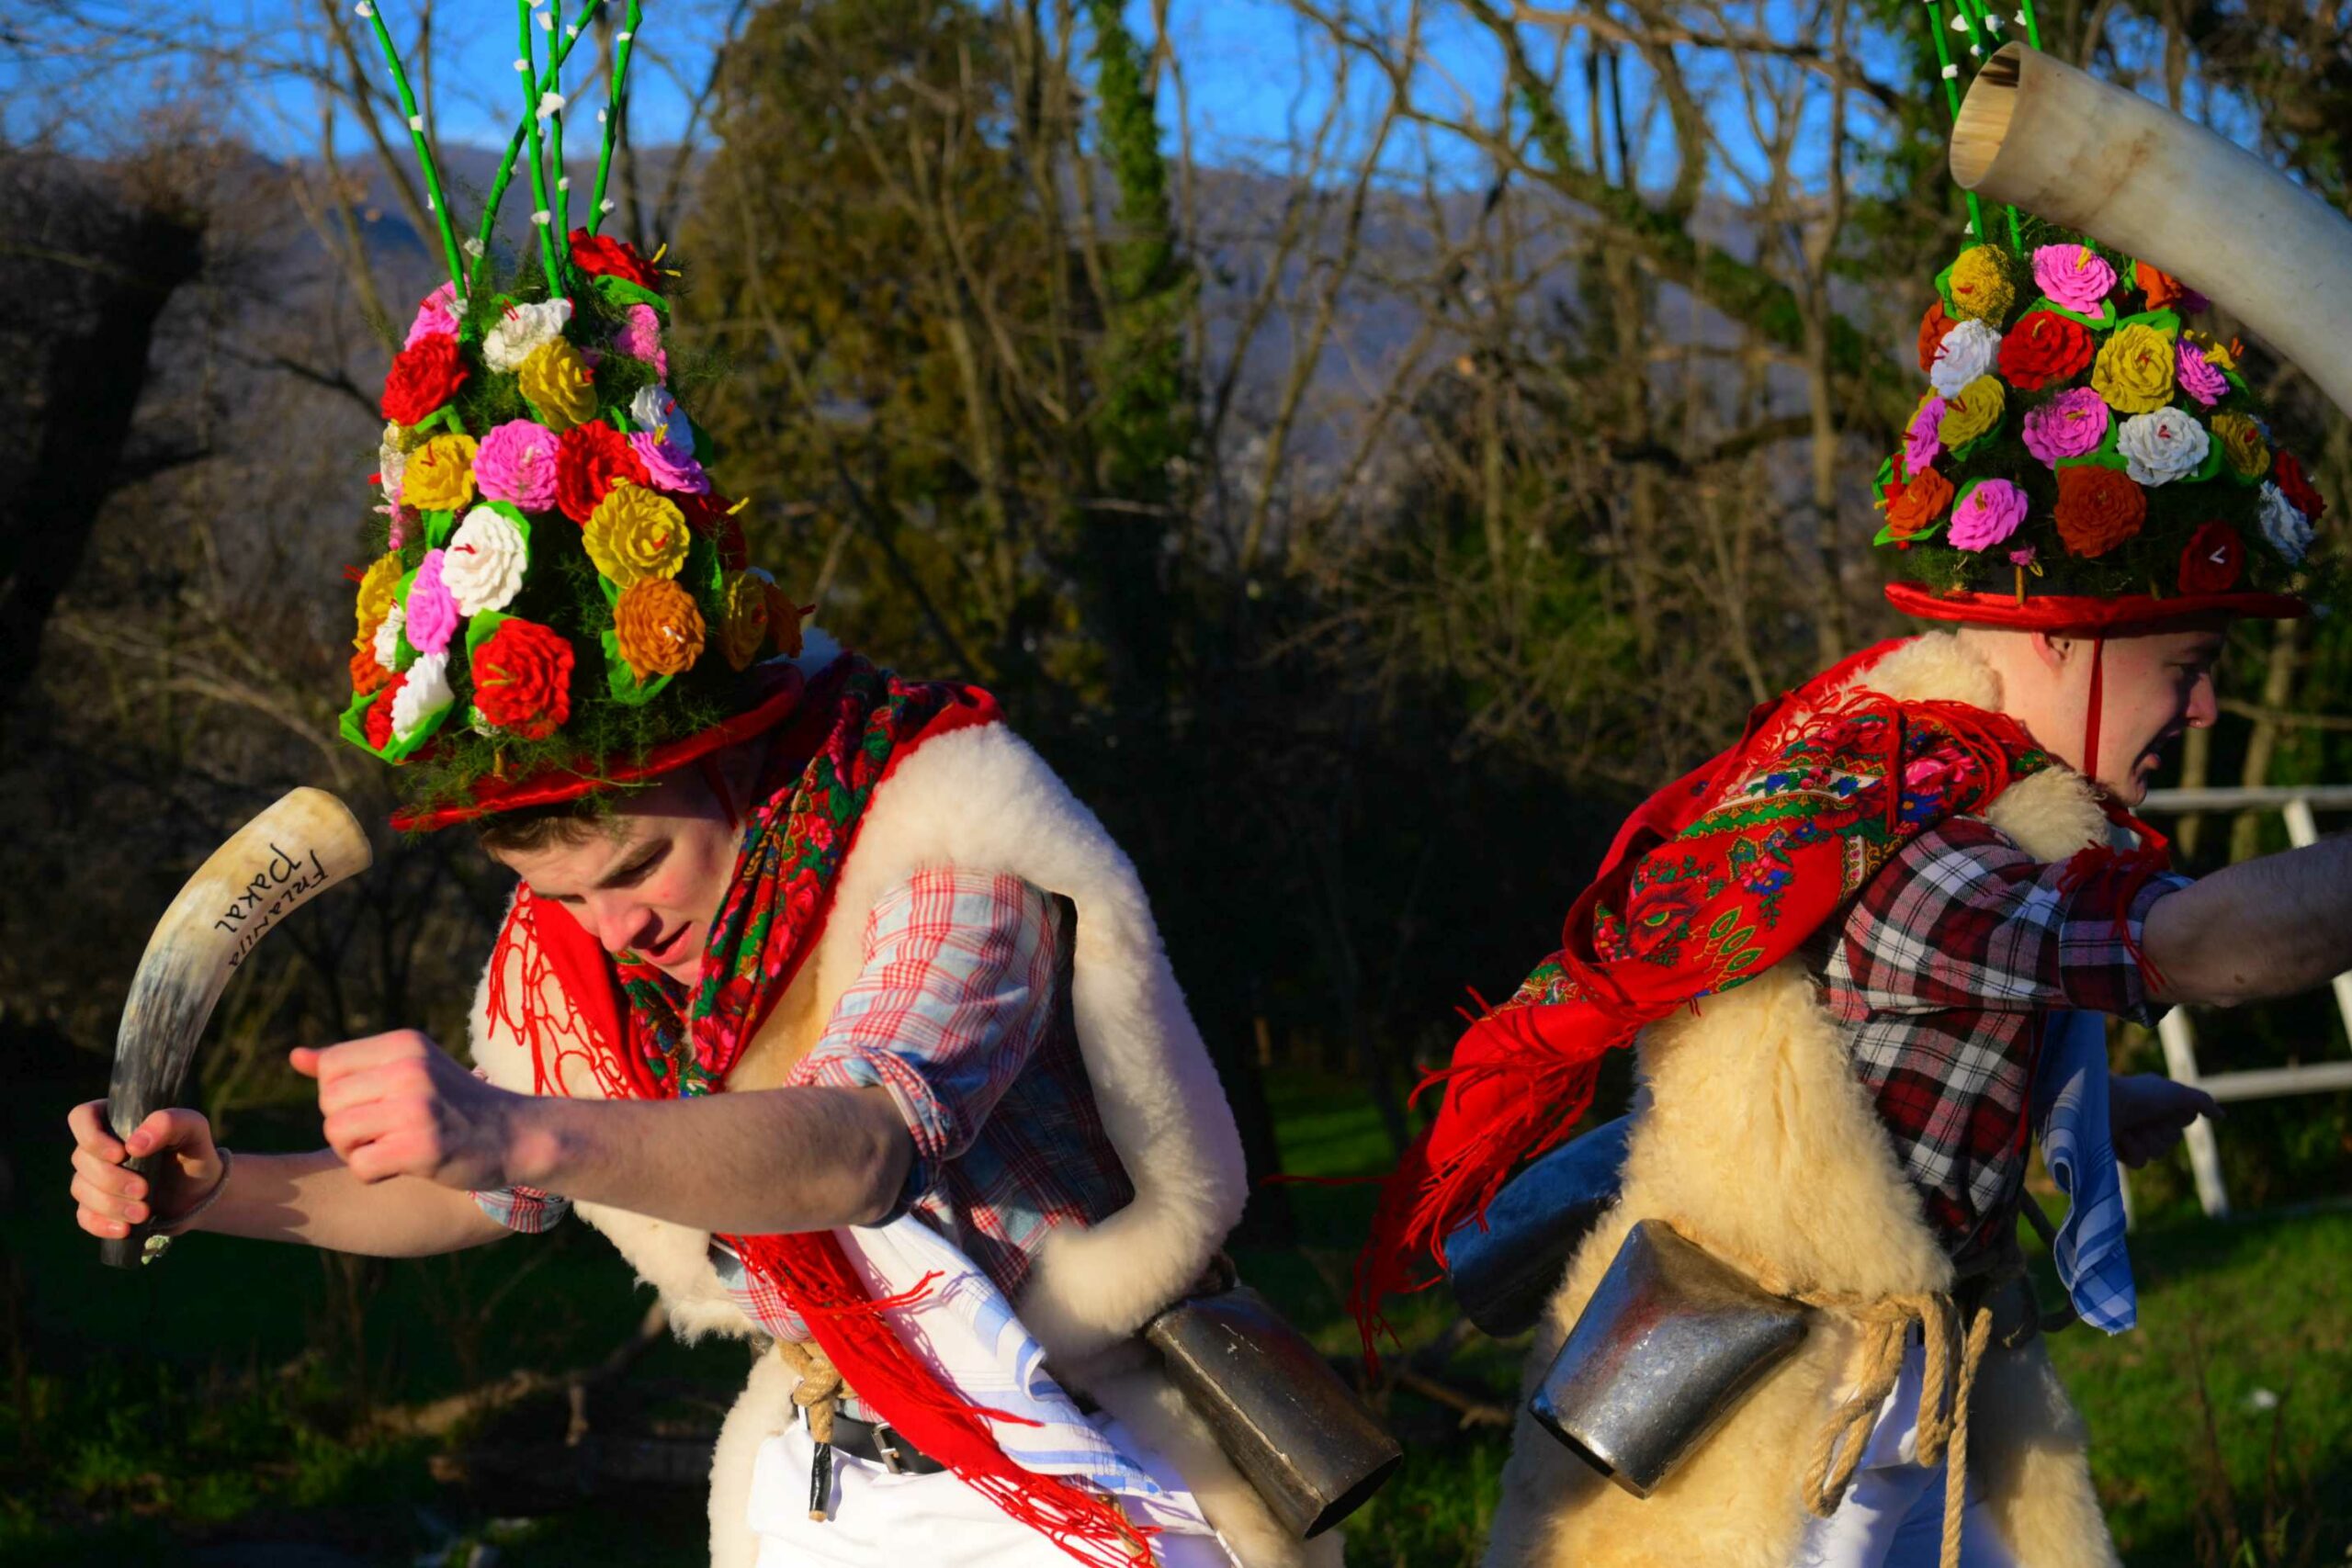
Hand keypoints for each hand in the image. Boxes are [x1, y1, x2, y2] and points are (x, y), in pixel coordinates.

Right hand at [68, 1100, 222, 1239]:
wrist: (200, 1192)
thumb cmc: (194, 1152)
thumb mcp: (194, 1130)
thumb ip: (170, 1122)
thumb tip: (134, 1144)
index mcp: (115, 1120)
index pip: (82, 1118)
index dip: (92, 1137)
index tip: (121, 1154)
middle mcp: (98, 1147)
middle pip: (81, 1159)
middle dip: (111, 1178)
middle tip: (144, 1190)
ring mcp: (94, 1177)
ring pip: (80, 1189)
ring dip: (110, 1204)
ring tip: (143, 1213)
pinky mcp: (96, 1205)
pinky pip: (84, 1216)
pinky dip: (101, 1224)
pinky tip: (124, 1230)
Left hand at [293, 1030, 524, 1190]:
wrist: (517, 1134)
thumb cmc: (456, 1104)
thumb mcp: (410, 1069)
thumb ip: (353, 1064)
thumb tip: (294, 1057)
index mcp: (405, 1044)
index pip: (329, 1066)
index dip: (340, 1094)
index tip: (373, 1106)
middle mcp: (410, 1069)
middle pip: (328, 1102)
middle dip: (344, 1126)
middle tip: (381, 1134)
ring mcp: (417, 1108)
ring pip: (337, 1132)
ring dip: (354, 1151)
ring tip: (389, 1149)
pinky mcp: (422, 1147)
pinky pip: (360, 1165)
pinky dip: (372, 1174)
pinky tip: (402, 1166)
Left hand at [2108, 1072, 2219, 1166]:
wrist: (2099, 1105)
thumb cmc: (2137, 1095)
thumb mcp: (2176, 1093)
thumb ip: (2201, 1101)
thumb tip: (2221, 1116)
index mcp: (2158, 1101)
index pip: (2186, 1119)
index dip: (2178, 1116)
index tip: (2165, 1106)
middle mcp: (2146, 1118)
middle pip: (2173, 1139)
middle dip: (2161, 1130)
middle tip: (2143, 1119)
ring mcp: (2132, 1135)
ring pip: (2158, 1153)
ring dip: (2146, 1140)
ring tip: (2128, 1128)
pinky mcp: (2117, 1150)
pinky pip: (2140, 1163)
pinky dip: (2132, 1150)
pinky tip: (2119, 1138)